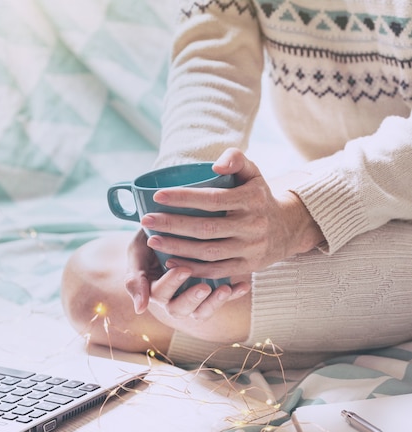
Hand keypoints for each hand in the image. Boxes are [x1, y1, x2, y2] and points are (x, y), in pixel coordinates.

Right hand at [124, 228, 249, 320]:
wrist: (171, 224)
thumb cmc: (151, 236)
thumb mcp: (137, 251)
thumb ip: (134, 277)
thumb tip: (140, 309)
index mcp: (154, 290)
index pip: (160, 294)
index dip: (171, 284)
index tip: (183, 269)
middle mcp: (173, 298)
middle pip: (180, 309)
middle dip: (192, 299)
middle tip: (204, 287)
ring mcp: (193, 297)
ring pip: (201, 312)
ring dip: (214, 303)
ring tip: (225, 289)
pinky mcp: (211, 292)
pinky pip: (222, 299)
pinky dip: (234, 294)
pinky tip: (243, 285)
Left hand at [142, 148, 323, 280]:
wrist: (287, 229)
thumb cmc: (259, 197)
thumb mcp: (254, 173)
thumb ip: (236, 158)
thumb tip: (215, 165)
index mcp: (252, 200)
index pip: (213, 199)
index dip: (184, 198)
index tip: (158, 196)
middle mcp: (253, 226)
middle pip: (206, 228)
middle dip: (173, 225)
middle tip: (146, 221)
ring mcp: (250, 249)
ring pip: (208, 252)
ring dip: (177, 248)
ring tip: (152, 240)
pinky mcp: (246, 267)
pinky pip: (216, 270)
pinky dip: (191, 268)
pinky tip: (170, 261)